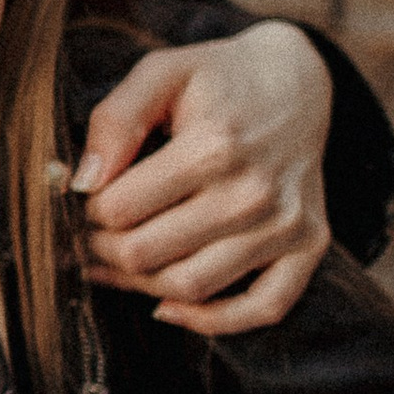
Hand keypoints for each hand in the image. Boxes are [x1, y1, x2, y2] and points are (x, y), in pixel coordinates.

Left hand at [74, 20, 331, 333]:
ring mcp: (286, 225)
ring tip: (120, 261)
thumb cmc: (219, 78)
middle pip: (147, 255)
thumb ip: (114, 119)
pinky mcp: (310, 245)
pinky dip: (211, 321)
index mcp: (213, 146)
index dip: (89, 209)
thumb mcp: (161, 72)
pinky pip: (262, 309)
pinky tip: (169, 305)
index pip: (119, 210)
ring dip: (140, 284)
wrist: (297, 82)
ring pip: (190, 287)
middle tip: (94, 233)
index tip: (90, 198)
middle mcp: (254, 193)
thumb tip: (83, 182)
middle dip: (104, 249)